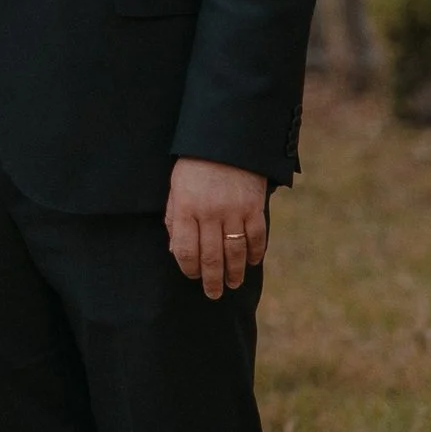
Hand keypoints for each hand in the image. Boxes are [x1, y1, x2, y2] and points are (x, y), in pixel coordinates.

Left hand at [165, 159, 268, 300]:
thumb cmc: (196, 164)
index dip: (188, 268)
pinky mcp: (254, 206)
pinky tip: (252, 262)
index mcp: (185, 208)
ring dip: (235, 272)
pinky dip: (255, 253)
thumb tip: (176, 251)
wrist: (226, 137)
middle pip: (210, 257)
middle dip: (212, 280)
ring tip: (233, 284)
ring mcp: (233, 211)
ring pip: (234, 252)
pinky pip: (256, 237)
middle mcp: (209, 213)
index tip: (192, 277)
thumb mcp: (176, 187)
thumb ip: (174, 217)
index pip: (185, 250)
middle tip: (214, 294)